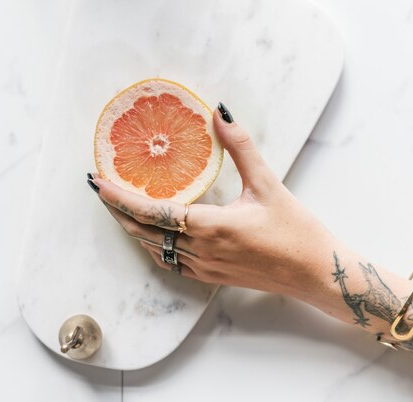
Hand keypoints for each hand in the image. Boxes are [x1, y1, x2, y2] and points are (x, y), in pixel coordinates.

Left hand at [89, 105, 333, 301]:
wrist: (315, 273)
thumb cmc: (295, 230)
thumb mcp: (268, 183)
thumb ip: (241, 147)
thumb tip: (219, 114)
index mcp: (211, 226)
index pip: (152, 212)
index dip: (120, 198)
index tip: (97, 182)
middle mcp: (201, 251)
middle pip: (143, 233)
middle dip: (117, 212)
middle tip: (101, 190)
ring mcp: (204, 268)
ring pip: (154, 250)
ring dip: (133, 229)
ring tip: (119, 208)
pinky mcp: (211, 277)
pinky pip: (170, 263)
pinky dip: (153, 247)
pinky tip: (153, 235)